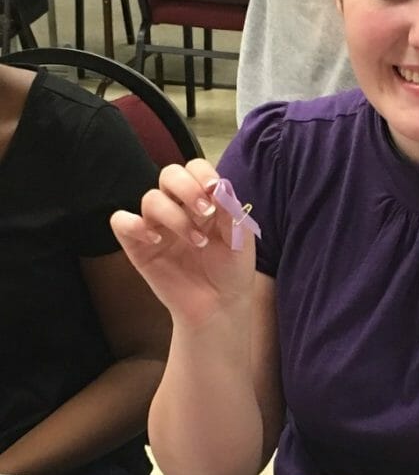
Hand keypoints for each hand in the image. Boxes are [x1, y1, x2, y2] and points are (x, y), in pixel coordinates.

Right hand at [110, 159, 256, 328]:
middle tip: (205, 212)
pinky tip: (156, 241)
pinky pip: (121, 222)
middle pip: (168, 174)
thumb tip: (218, 185)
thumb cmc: (231, 270)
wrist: (219, 306)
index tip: (214, 191)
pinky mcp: (138, 246)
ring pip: (150, 199)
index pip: (194, 169)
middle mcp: (178, 208)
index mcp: (204, 200)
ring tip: (196, 241)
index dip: (202, 174)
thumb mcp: (241, 239)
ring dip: (174, 217)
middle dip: (186, 187)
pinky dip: (134, 225)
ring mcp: (157, 226)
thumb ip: (231, 211)